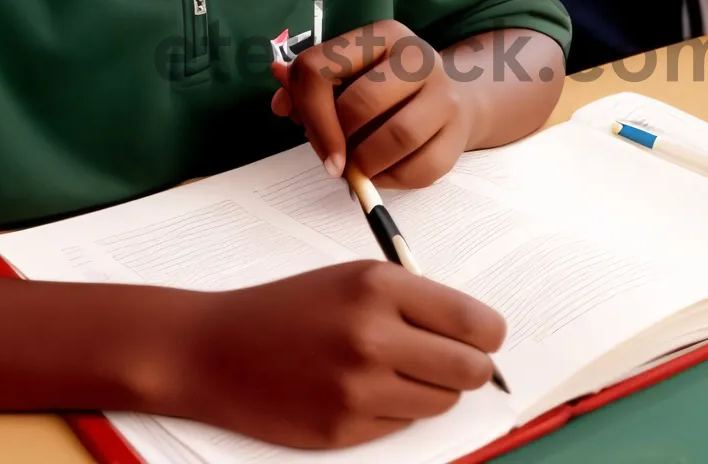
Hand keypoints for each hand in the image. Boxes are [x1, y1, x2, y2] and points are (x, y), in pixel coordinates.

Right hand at [158, 261, 505, 447]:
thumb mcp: (353, 278)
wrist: (216, 348)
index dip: (490, 334)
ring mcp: (357, 387)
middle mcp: (372, 335)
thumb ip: (414, 299)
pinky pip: (404, 426)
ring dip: (435, 390)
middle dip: (474, 369)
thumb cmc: (291, 307)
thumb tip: (477, 332)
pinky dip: (398, 412)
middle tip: (463, 364)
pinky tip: (366, 391)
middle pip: (468, 369)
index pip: (472, 320)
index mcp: (379, 285)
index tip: (489, 338)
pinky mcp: (343, 429)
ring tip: (403, 372)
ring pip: (442, 401)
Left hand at [270, 19, 478, 187]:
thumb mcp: (349, 75)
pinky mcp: (458, 132)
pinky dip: (391, 180)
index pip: (320, 68)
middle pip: (359, 104)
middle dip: (335, 141)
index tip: (306, 137)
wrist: (457, 97)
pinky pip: (420, 169)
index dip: (306, 111)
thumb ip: (308, 87)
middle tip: (333, 158)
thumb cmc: (388, 88)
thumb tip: (279, 99)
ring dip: (365, 164)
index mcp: (382, 35)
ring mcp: (444, 93)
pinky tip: (382, 172)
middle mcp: (417, 56)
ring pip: (396, 138)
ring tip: (357, 167)